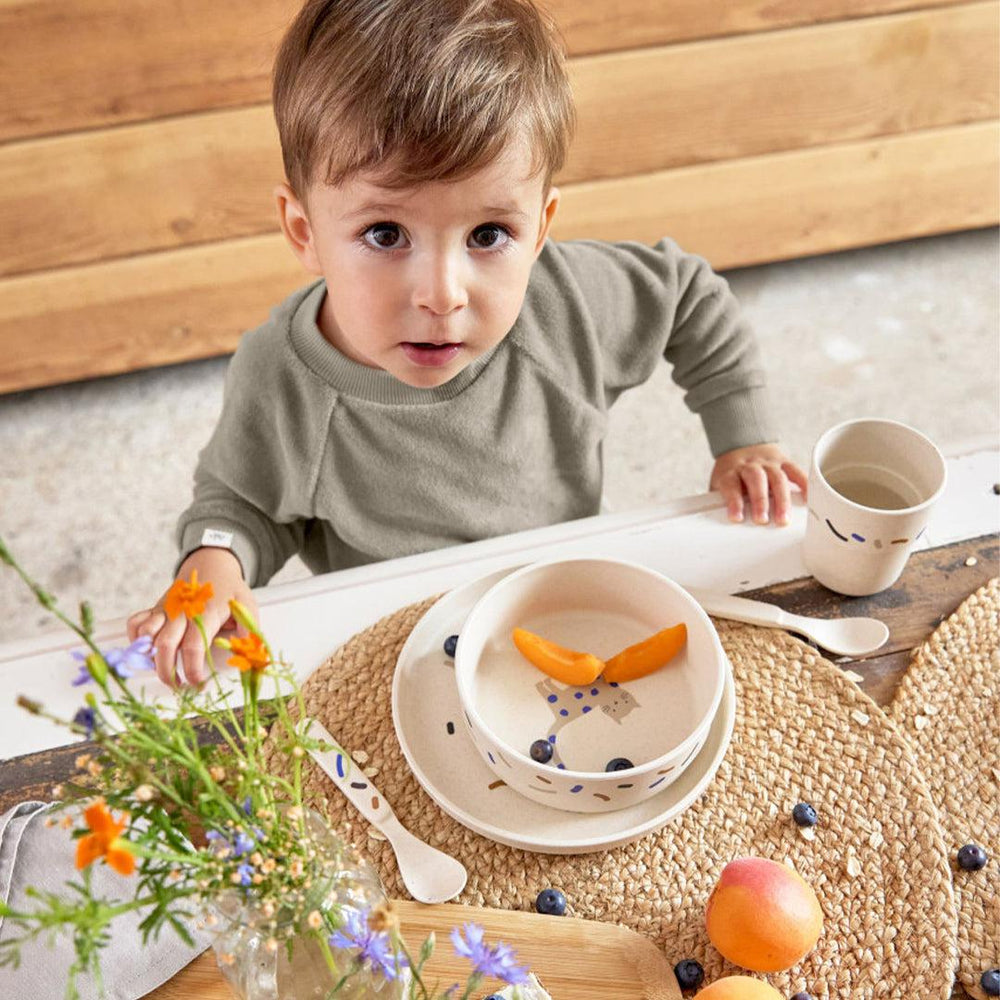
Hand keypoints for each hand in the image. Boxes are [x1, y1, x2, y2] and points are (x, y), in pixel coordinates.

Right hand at [127, 547, 257, 687]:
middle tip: (178, 686)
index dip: (192, 670)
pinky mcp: (155, 607)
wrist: (211, 563)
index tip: (198, 684)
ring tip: (164, 670)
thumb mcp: (247, 606)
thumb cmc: (230, 588)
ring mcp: (165, 609)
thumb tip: (251, 657)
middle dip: (167, 672)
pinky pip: (135, 623)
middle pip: (164, 645)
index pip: (193, 646)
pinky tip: (148, 651)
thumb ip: (249, 632)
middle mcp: (181, 611)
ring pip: (146, 635)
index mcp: (206, 612)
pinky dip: (135, 640)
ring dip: (150, 657)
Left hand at [709, 443, 807, 525]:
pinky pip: (795, 471)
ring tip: (783, 519)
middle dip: (760, 501)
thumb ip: (720, 501)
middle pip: (756, 479)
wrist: (742, 444)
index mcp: (731, 471)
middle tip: (762, 520)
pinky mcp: (784, 462)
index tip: (736, 518)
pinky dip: (803, 484)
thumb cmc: (731, 473)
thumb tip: (719, 528)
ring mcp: (768, 463)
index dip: (734, 501)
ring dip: (781, 499)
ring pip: (777, 478)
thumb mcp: (720, 484)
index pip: (731, 484)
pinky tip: (807, 499)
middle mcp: (750, 465)